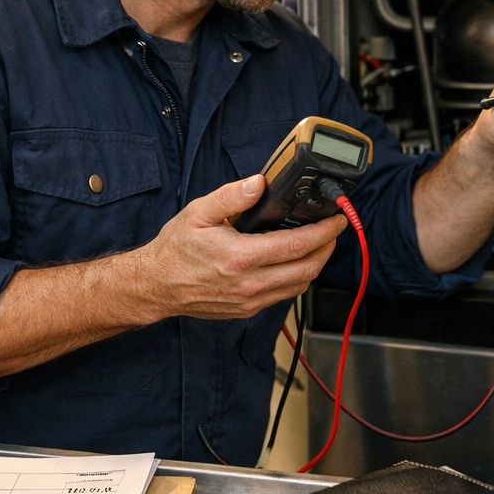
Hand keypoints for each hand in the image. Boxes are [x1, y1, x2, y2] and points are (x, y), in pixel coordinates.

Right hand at [131, 174, 346, 319]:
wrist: (157, 285)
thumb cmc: (175, 250)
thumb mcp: (198, 213)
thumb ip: (231, 197)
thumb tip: (259, 183)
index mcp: (241, 257)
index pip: (297, 245)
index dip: (324, 232)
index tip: (337, 220)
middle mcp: (250, 284)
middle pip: (308, 269)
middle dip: (327, 248)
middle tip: (332, 231)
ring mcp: (250, 300)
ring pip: (299, 285)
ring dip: (314, 264)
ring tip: (316, 245)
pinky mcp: (247, 309)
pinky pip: (283, 295)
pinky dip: (296, 278)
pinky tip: (292, 262)